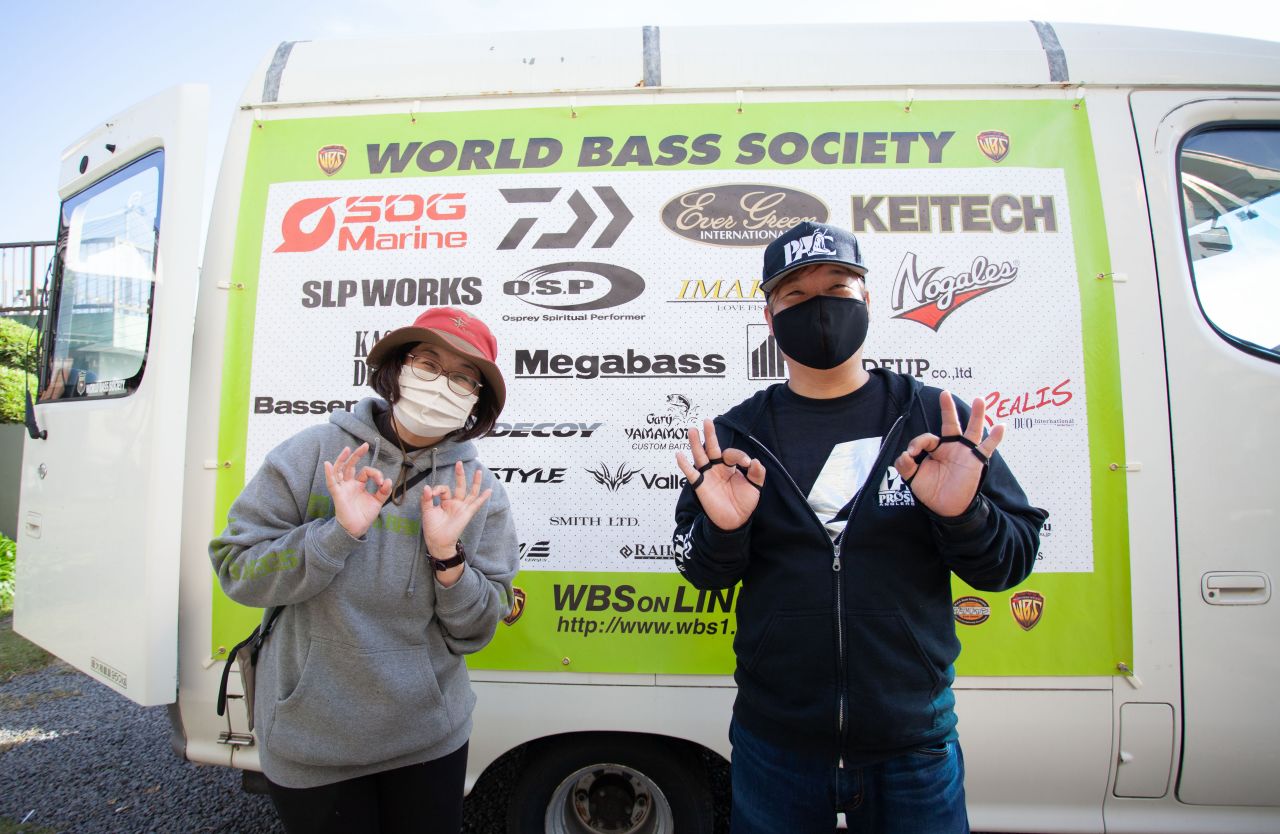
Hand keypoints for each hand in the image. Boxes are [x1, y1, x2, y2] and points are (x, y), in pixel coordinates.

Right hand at [323, 443, 391, 537]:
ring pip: (340, 470)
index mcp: (358, 484)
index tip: (381, 482)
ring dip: (342, 459)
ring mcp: (343, 488)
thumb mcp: (377, 502)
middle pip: (350, 465)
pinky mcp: (338, 495)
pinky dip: (329, 473)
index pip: (365, 472)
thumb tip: (388, 480)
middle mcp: (349, 484)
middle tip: (365, 445)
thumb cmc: (364, 515)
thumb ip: (383, 491)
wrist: (357, 529)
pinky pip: (331, 483)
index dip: (375, 474)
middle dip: (357, 455)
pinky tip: (328, 464)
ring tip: (348, 449)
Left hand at [421, 461, 491, 555]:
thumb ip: (426, 499)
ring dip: (475, 482)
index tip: (431, 493)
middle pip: (460, 486)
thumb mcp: (427, 511)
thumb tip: (427, 487)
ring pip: (471, 492)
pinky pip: (476, 504)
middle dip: (460, 474)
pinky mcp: (467, 513)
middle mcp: (455, 503)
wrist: (438, 541)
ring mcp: (462, 508)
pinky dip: (483, 498)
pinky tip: (489, 491)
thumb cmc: (432, 528)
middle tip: (459, 463)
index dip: (437, 488)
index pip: (444, 489)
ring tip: (478, 471)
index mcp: (445, 502)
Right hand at [675, 418, 765, 530]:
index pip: (731, 454)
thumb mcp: (755, 487)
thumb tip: (754, 460)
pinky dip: (684, 465)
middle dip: (710, 435)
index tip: (746, 462)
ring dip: (696, 444)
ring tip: (692, 430)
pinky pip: (690, 473)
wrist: (735, 521)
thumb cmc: (744, 503)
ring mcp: (707, 476)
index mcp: (730, 467)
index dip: (739, 455)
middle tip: (707, 421)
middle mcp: (717, 468)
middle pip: (712, 448)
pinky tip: (679, 454)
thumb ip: (756, 474)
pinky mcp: (700, 486)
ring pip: (700, 456)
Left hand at [894, 391, 1004, 517]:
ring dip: (977, 415)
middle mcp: (951, 447)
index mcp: (935, 449)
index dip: (918, 443)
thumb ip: (905, 465)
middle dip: (948, 409)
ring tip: (980, 400)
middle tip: (945, 393)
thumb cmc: (931, 491)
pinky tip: (1001, 426)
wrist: (946, 508)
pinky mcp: (976, 460)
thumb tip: (905, 454)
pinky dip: (995, 438)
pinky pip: (987, 447)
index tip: (912, 453)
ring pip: (972, 430)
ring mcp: (965, 452)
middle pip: (950, 423)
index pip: (927, 438)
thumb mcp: (913, 478)